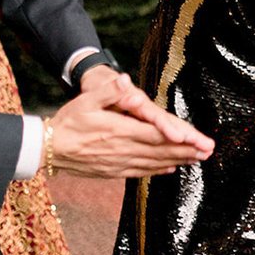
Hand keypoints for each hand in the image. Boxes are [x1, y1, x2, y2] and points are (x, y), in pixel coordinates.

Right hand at [49, 74, 213, 177]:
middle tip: (208, 152)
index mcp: (119, 131)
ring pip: (154, 163)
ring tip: (197, 160)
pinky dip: (158, 170)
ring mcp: (118, 163)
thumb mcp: (86, 100)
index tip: (199, 140)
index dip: (180, 138)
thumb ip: (109, 91)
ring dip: (177, 161)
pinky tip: (170, 169)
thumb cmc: (68, 121)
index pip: (156, 135)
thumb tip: (125, 81)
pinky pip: (141, 172)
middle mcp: (122, 150)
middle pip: (161, 151)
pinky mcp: (113, 171)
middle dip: (187, 151)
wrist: (47, 148)